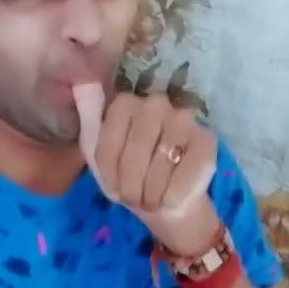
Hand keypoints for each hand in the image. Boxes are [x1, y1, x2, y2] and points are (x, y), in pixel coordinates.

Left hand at [75, 87, 220, 255]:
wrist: (164, 204)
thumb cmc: (128, 176)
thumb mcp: (97, 153)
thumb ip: (89, 119)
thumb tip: (81, 84)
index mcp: (126, 103)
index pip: (108, 140)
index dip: (110, 171)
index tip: (113, 187)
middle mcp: (156, 102)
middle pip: (136, 151)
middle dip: (131, 184)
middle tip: (134, 198)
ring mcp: (184, 119)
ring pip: (161, 163)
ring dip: (152, 193)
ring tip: (151, 200)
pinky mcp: (207, 141)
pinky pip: (186, 173)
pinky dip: (174, 194)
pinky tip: (171, 200)